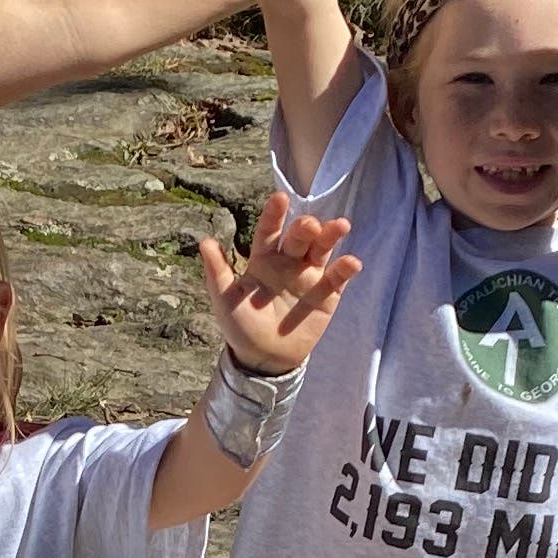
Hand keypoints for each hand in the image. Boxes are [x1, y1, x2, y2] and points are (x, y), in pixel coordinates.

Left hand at [199, 192, 358, 372]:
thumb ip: (218, 272)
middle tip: (309, 224)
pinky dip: (346, 269)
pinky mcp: (326, 295)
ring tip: (340, 226)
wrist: (264, 358)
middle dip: (305, 228)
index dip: (274, 215)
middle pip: (299, 238)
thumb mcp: (225, 300)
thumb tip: (204, 242)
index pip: (269, 232)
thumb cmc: (241, 326)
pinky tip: (352, 262)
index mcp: (264, 259)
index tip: (280, 198)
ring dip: (331, 236)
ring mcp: (309, 277)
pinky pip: (337, 279)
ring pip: (322, 250)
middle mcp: (289, 262)